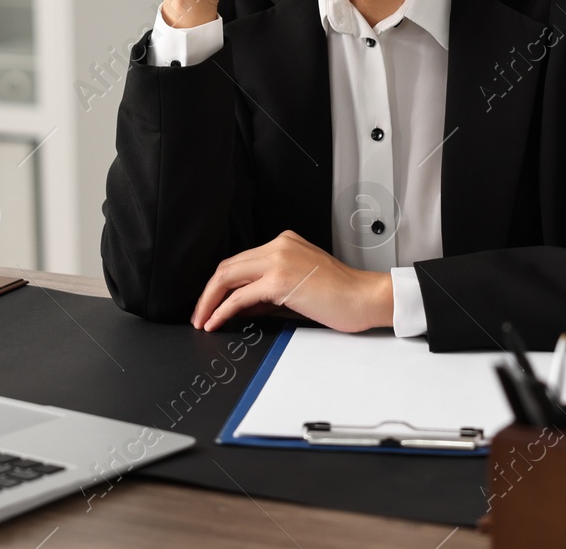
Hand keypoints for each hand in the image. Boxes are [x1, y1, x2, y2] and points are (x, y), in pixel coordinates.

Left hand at [190, 230, 394, 332]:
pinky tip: (216, 322)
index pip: (241, 261)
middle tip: (199, 314)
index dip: (220, 284)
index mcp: (284, 242)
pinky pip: (241, 296)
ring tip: (203, 320)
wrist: (366, 298)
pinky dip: (223, 310)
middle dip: (208, 292)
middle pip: (228, 266)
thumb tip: (240, 306)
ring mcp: (278, 260)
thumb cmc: (342, 295)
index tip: (211, 303)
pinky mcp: (280, 280)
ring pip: (228, 276)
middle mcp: (279, 245)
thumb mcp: (299, 285)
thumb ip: (268, 292)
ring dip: (210, 301)